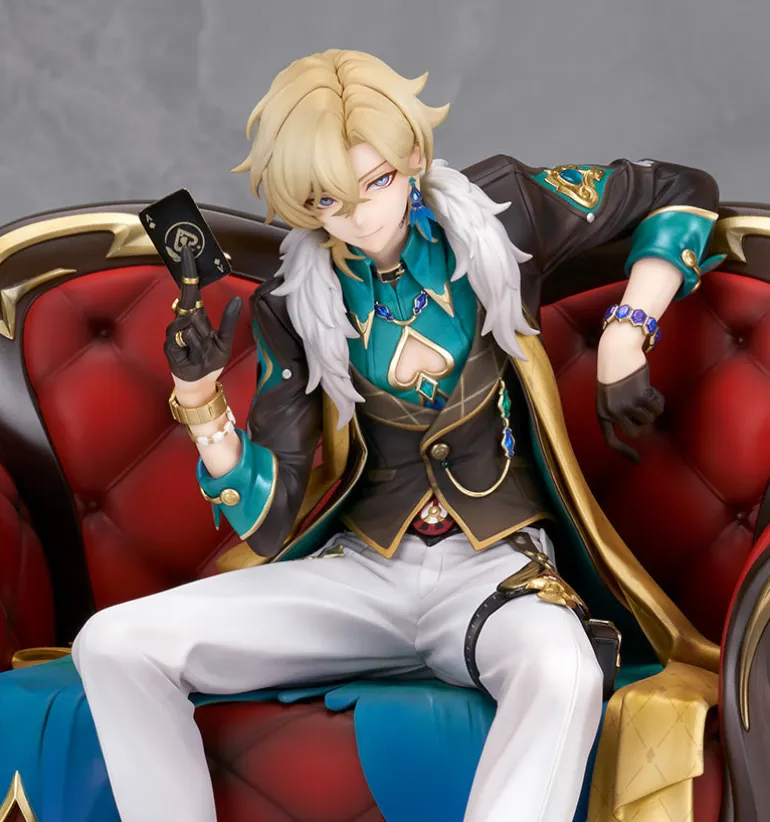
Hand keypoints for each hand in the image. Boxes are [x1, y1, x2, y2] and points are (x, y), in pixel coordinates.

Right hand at [163, 247, 241, 385]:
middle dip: (203, 324)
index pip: (191, 290)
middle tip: (207, 341)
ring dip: (202, 339)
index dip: (189, 271)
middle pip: (192, 307)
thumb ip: (229, 321)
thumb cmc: (210, 359)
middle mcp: (182, 320)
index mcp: (196, 316)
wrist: (201, 381)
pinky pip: (188, 338)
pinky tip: (195, 356)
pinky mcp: (169, 345)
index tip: (189, 251)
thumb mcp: (225, 340)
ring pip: (192, 324)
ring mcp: (174, 332)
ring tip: (202, 351)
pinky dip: (196, 347)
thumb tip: (236, 300)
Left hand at [596, 363, 663, 462]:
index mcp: (602, 413)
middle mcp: (612, 412)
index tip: (637, 461)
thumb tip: (639, 430)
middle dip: (644, 424)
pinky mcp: (640, 396)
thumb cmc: (614, 372)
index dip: (624, 452)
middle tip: (645, 411)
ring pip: (649, 419)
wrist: (616, 351)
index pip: (611, 440)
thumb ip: (618, 412)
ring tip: (642, 391)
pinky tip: (648, 387)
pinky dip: (658, 399)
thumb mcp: (609, 396)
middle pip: (635, 433)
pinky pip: (657, 408)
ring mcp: (626, 405)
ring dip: (651, 407)